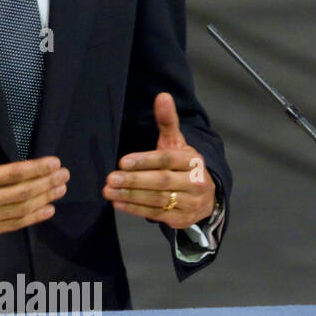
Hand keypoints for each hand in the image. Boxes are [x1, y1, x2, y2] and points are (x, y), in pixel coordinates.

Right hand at [0, 99, 68, 239]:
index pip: (14, 173)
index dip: (37, 168)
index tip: (54, 162)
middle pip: (23, 192)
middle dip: (47, 183)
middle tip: (65, 175)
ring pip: (22, 210)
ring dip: (45, 199)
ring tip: (61, 190)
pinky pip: (14, 224)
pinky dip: (33, 217)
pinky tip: (47, 209)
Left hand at [103, 92, 215, 229]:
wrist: (206, 198)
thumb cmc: (184, 167)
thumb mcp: (177, 144)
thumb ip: (167, 122)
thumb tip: (162, 96)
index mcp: (194, 161)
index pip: (168, 160)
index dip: (145, 160)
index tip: (123, 161)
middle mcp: (196, 182)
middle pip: (162, 181)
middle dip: (134, 180)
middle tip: (110, 178)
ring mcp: (190, 203)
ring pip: (158, 200)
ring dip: (131, 196)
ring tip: (109, 191)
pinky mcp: (182, 220)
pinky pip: (156, 214)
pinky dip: (135, 209)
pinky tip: (118, 203)